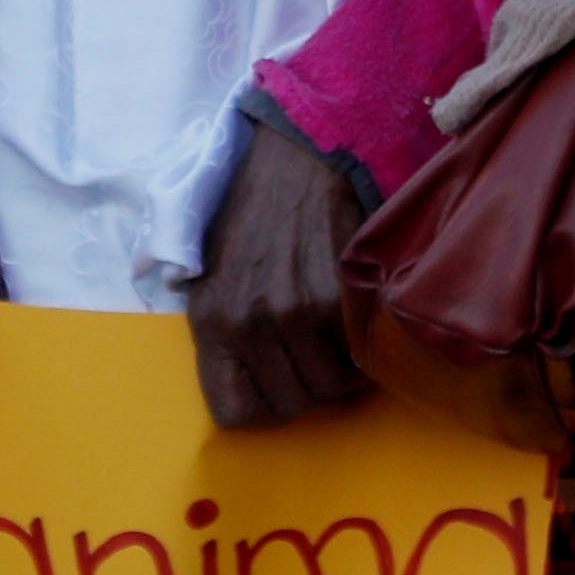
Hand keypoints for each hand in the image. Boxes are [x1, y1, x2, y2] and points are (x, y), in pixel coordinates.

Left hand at [188, 115, 370, 428]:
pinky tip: (355, 322)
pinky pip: (360, 356)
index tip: (279, 386)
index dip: (263, 408)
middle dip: (310, 392)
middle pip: (293, 406)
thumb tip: (240, 380)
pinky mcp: (338, 297)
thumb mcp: (210, 275)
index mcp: (211, 323)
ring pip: (332, 388)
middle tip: (318, 362)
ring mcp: (296, 312)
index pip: (233, 413)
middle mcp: (249, 324)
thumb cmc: (252, 217)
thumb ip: (221, 331)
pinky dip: (364, 349)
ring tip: (339, 343)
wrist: (296, 161)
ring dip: (342, 373)